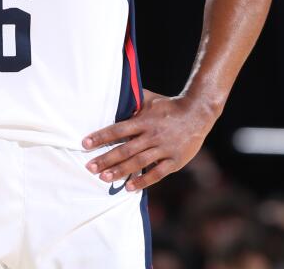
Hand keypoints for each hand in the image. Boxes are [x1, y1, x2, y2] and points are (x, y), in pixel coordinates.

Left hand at [82, 90, 217, 191]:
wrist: (198, 113)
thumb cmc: (169, 106)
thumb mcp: (149, 100)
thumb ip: (132, 102)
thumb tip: (112, 97)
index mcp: (144, 120)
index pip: (118, 130)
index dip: (101, 137)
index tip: (85, 144)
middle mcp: (152, 135)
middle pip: (125, 149)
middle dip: (105, 159)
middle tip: (89, 167)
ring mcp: (164, 149)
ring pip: (138, 163)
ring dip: (120, 171)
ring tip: (104, 178)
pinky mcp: (175, 161)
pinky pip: (157, 173)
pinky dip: (143, 181)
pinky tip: (129, 187)